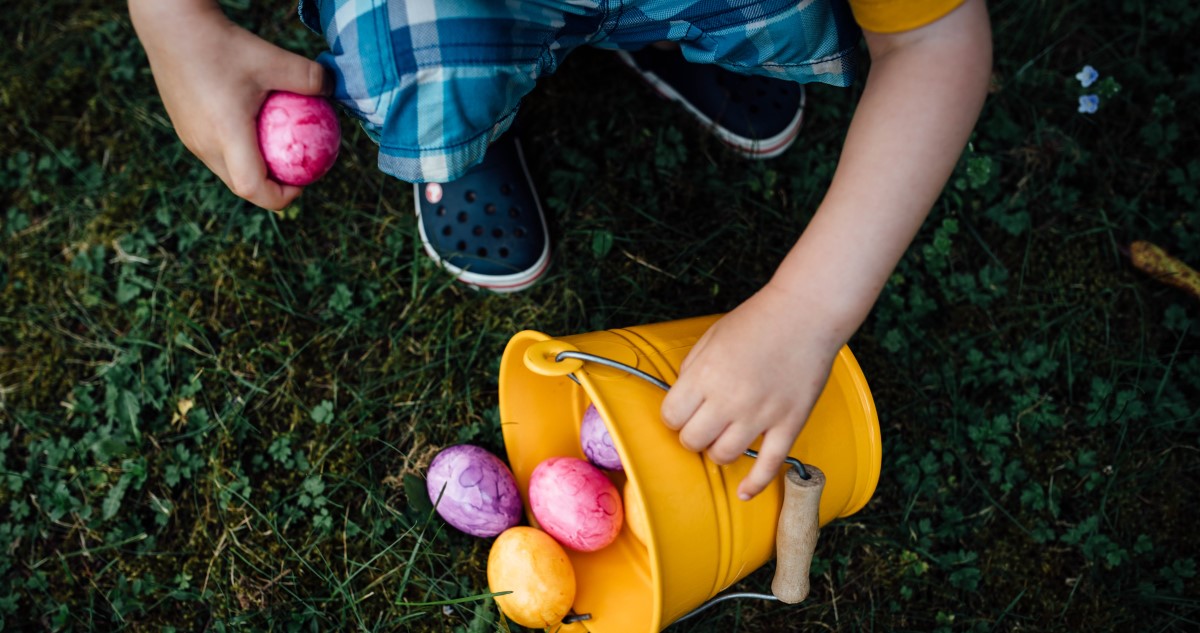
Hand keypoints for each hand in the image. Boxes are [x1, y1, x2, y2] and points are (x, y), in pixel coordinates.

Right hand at [130, 0, 330, 208]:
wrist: (171, 26)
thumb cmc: (223, 44)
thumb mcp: (273, 59)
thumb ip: (310, 78)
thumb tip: (334, 89)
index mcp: (226, 136)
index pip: (253, 188)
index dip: (280, 197)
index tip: (302, 185)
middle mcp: (203, 145)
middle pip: (240, 186)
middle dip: (271, 187)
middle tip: (296, 169)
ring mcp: (190, 139)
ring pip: (226, 170)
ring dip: (253, 169)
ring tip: (277, 150)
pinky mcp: (184, 128)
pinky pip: (214, 152)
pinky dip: (237, 151)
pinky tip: (252, 127)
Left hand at [661, 284, 846, 499]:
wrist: (806, 313)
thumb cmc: (756, 321)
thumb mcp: (710, 338)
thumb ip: (692, 371)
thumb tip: (680, 401)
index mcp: (706, 375)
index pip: (672, 417)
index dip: (674, 417)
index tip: (682, 412)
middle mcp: (730, 399)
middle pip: (693, 441)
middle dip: (693, 435)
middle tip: (702, 425)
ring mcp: (762, 414)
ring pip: (724, 456)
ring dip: (718, 451)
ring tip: (724, 438)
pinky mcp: (789, 423)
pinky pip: (769, 465)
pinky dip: (755, 484)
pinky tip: (745, 492)